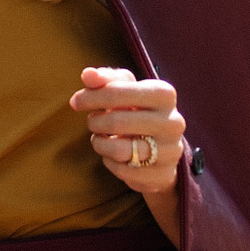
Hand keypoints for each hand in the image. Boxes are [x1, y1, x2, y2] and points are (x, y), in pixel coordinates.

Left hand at [70, 66, 184, 245]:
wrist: (163, 146)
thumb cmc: (138, 110)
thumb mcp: (125, 89)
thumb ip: (105, 79)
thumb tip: (87, 75)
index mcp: (164, 94)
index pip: (119, 91)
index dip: (92, 96)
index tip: (76, 102)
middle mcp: (173, 122)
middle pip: (117, 122)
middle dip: (95, 122)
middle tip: (92, 122)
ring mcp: (171, 151)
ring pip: (120, 150)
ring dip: (100, 144)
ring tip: (100, 139)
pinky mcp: (163, 175)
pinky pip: (124, 171)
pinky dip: (111, 163)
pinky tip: (113, 156)